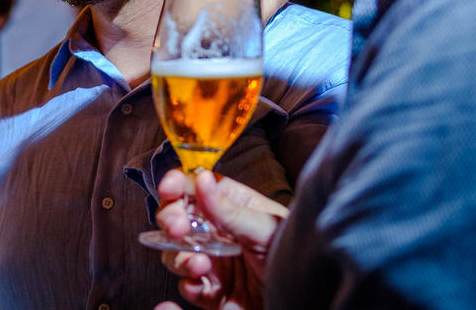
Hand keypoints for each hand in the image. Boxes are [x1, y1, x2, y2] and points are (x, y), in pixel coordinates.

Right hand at [153, 169, 287, 309]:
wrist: (306, 302)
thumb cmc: (295, 257)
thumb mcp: (264, 228)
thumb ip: (229, 208)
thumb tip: (202, 179)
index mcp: (233, 207)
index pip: (197, 187)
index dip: (178, 184)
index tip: (169, 188)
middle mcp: (218, 232)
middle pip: (178, 217)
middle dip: (171, 219)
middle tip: (178, 227)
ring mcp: (213, 261)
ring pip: (176, 252)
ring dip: (181, 255)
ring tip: (201, 263)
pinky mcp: (212, 291)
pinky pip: (187, 285)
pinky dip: (188, 283)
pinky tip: (202, 282)